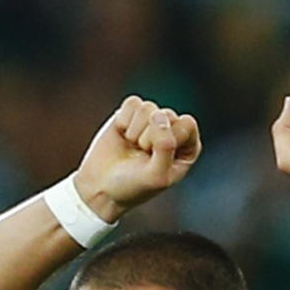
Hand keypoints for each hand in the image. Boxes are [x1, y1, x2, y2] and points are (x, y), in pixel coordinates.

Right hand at [75, 96, 201, 220]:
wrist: (101, 187)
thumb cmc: (133, 186)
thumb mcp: (156, 175)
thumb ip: (165, 146)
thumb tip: (157, 114)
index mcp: (188, 147)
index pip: (187, 124)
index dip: (169, 139)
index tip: (156, 158)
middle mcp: (173, 131)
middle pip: (166, 114)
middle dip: (149, 137)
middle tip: (142, 156)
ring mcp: (151, 121)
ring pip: (148, 107)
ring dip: (135, 131)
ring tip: (133, 147)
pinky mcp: (131, 114)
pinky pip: (133, 102)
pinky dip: (124, 120)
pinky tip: (123, 135)